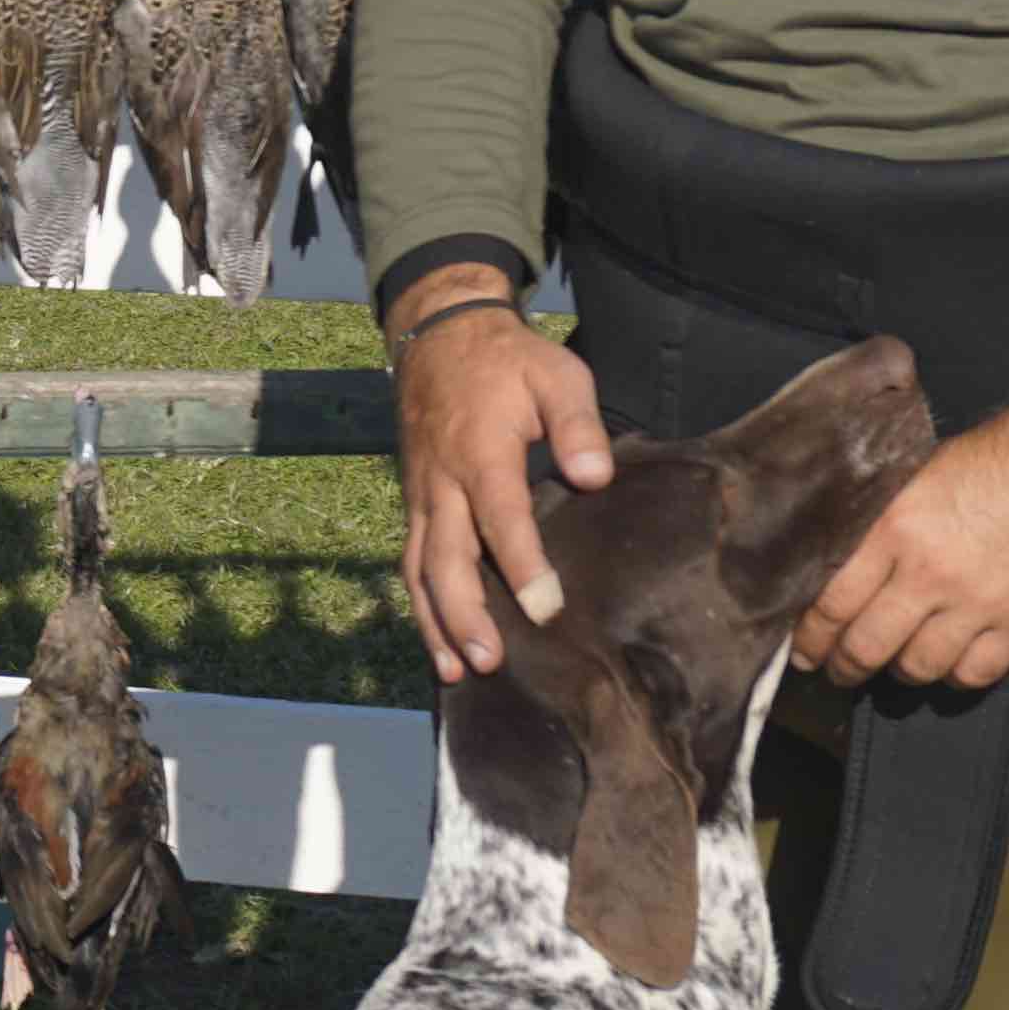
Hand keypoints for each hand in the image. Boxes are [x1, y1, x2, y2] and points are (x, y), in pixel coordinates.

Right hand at [390, 281, 611, 683]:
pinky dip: (422, 606)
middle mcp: (442, 483)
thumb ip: (577, 424)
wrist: (439, 336)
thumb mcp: (556, 374)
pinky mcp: (416, 504)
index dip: (521, 565)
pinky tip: (442, 643)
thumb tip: (595, 478)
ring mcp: (422, 496)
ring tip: (458, 672)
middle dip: (464, 615)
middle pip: (446, 560)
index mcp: (481, 452)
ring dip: (435, 623)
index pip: (500, 518)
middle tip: (489, 662)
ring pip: (419, 570)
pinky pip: (413, 561)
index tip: (543, 609)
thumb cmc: (509, 360)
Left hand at [796, 366, 1008, 690]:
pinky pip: (974, 674)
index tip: (801, 652)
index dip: (810, 638)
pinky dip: (953, 676)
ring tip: (893, 665)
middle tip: (838, 671)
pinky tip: (947, 663)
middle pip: (867, 647)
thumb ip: (877, 525)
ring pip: (918, 668)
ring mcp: (980, 601)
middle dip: (844, 667)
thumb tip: (831, 570)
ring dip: (898, 672)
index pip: (832, 604)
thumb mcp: (916, 477)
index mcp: (896, 529)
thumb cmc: (992, 458)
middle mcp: (931, 572)